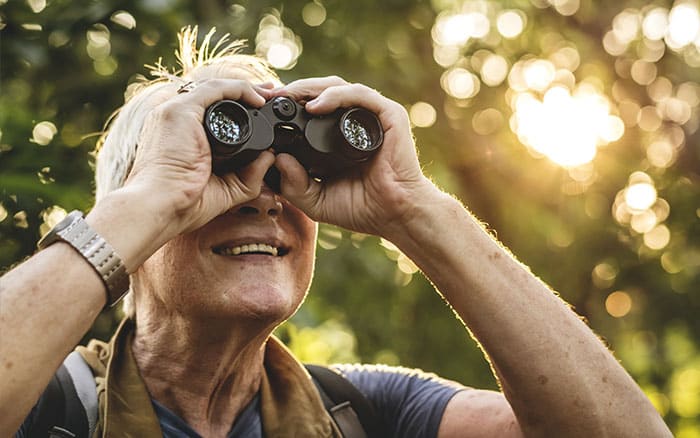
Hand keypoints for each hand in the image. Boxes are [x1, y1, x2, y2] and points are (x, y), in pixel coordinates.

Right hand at [124, 79, 275, 234]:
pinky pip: (215, 89)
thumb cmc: (185, 204)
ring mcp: (175, 112)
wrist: (162, 207)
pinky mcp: (181, 110)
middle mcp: (175, 119)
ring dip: (246, 88)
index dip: (238, 106)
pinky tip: (257, 99)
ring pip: (216, 88)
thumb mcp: (227, 188)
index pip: (211, 111)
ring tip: (269, 94)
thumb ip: (250, 174)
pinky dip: (239, 89)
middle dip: (245, 93)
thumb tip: (271, 155)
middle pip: (215, 96)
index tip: (262, 109)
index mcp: (181, 134)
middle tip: (270, 95)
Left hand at [270, 76, 436, 236]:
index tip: (264, 109)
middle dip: (294, 90)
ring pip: (337, 86)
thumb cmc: (363, 208)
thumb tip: (277, 160)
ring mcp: (373, 115)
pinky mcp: (389, 115)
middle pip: (321, 91)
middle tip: (269, 96)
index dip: (288, 104)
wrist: (396, 215)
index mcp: (339, 135)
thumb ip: (294, 185)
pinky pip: (359, 95)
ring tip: (287, 96)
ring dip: (309, 87)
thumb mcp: (317, 199)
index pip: (312, 107)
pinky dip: (335, 96)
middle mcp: (355, 120)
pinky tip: (315, 106)